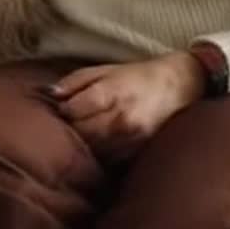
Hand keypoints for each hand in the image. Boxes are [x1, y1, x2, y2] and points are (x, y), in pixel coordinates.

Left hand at [46, 51, 206, 162]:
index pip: (73, 110)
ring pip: (94, 150)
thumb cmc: (136, 76)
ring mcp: (132, 138)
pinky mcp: (140, 151)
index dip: (62, 110)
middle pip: (81, 133)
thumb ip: (74, 81)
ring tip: (80, 134)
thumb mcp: (103, 70)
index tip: (62, 108)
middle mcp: (121, 118)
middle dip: (70, 129)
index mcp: (110, 93)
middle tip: (67, 124)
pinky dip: (99, 154)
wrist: (179, 86)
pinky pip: (110, 159)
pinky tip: (97, 144)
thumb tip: (50, 93)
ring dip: (83, 144)